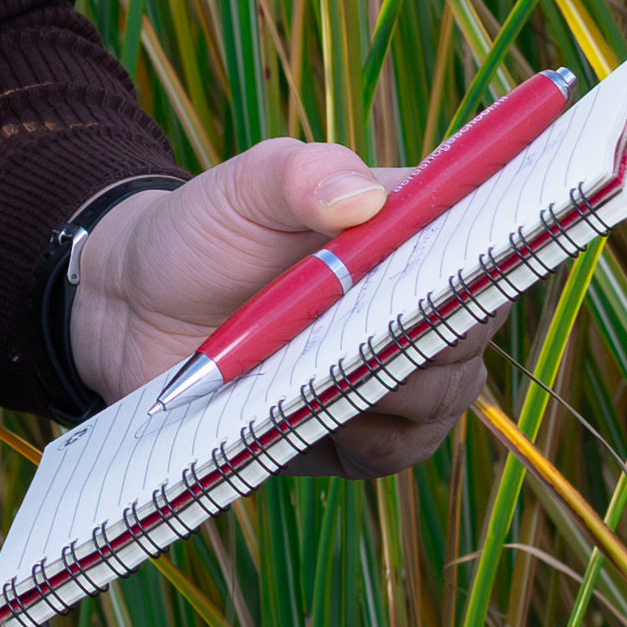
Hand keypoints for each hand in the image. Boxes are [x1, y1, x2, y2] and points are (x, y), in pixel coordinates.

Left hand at [64, 137, 509, 478]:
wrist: (139, 312)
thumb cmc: (204, 234)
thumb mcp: (241, 188)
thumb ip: (298, 175)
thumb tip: (360, 197)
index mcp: (411, 230)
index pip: (486, 240)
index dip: (488, 254)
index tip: (463, 266)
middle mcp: (418, 303)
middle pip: (474, 327)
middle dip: (430, 329)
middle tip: (368, 323)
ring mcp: (396, 374)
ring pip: (447, 394)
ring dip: (395, 385)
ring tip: (325, 365)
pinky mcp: (363, 436)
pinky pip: (399, 451)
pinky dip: (370, 437)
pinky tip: (321, 413)